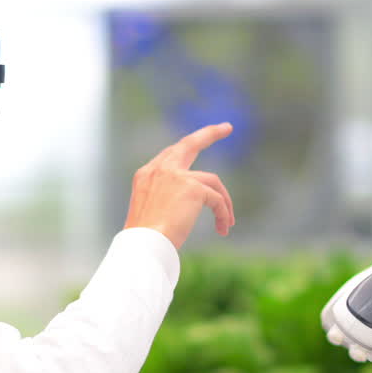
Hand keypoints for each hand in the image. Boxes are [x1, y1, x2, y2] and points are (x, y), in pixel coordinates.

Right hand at [124, 123, 235, 248]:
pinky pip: (217, 199)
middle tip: (227, 127)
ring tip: (227, 223)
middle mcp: (160, 169)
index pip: (170, 154)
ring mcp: (176, 176)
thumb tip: (192, 202)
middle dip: (209, 134)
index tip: (198, 141)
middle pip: (189, 144)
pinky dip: (223, 213)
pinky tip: (223, 228)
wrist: (143, 245)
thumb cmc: (144, 239)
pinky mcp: (193, 188)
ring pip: (212, 181)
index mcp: (146, 175)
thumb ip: (166, 199)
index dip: (185, 149)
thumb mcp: (150, 212)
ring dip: (224, 201)